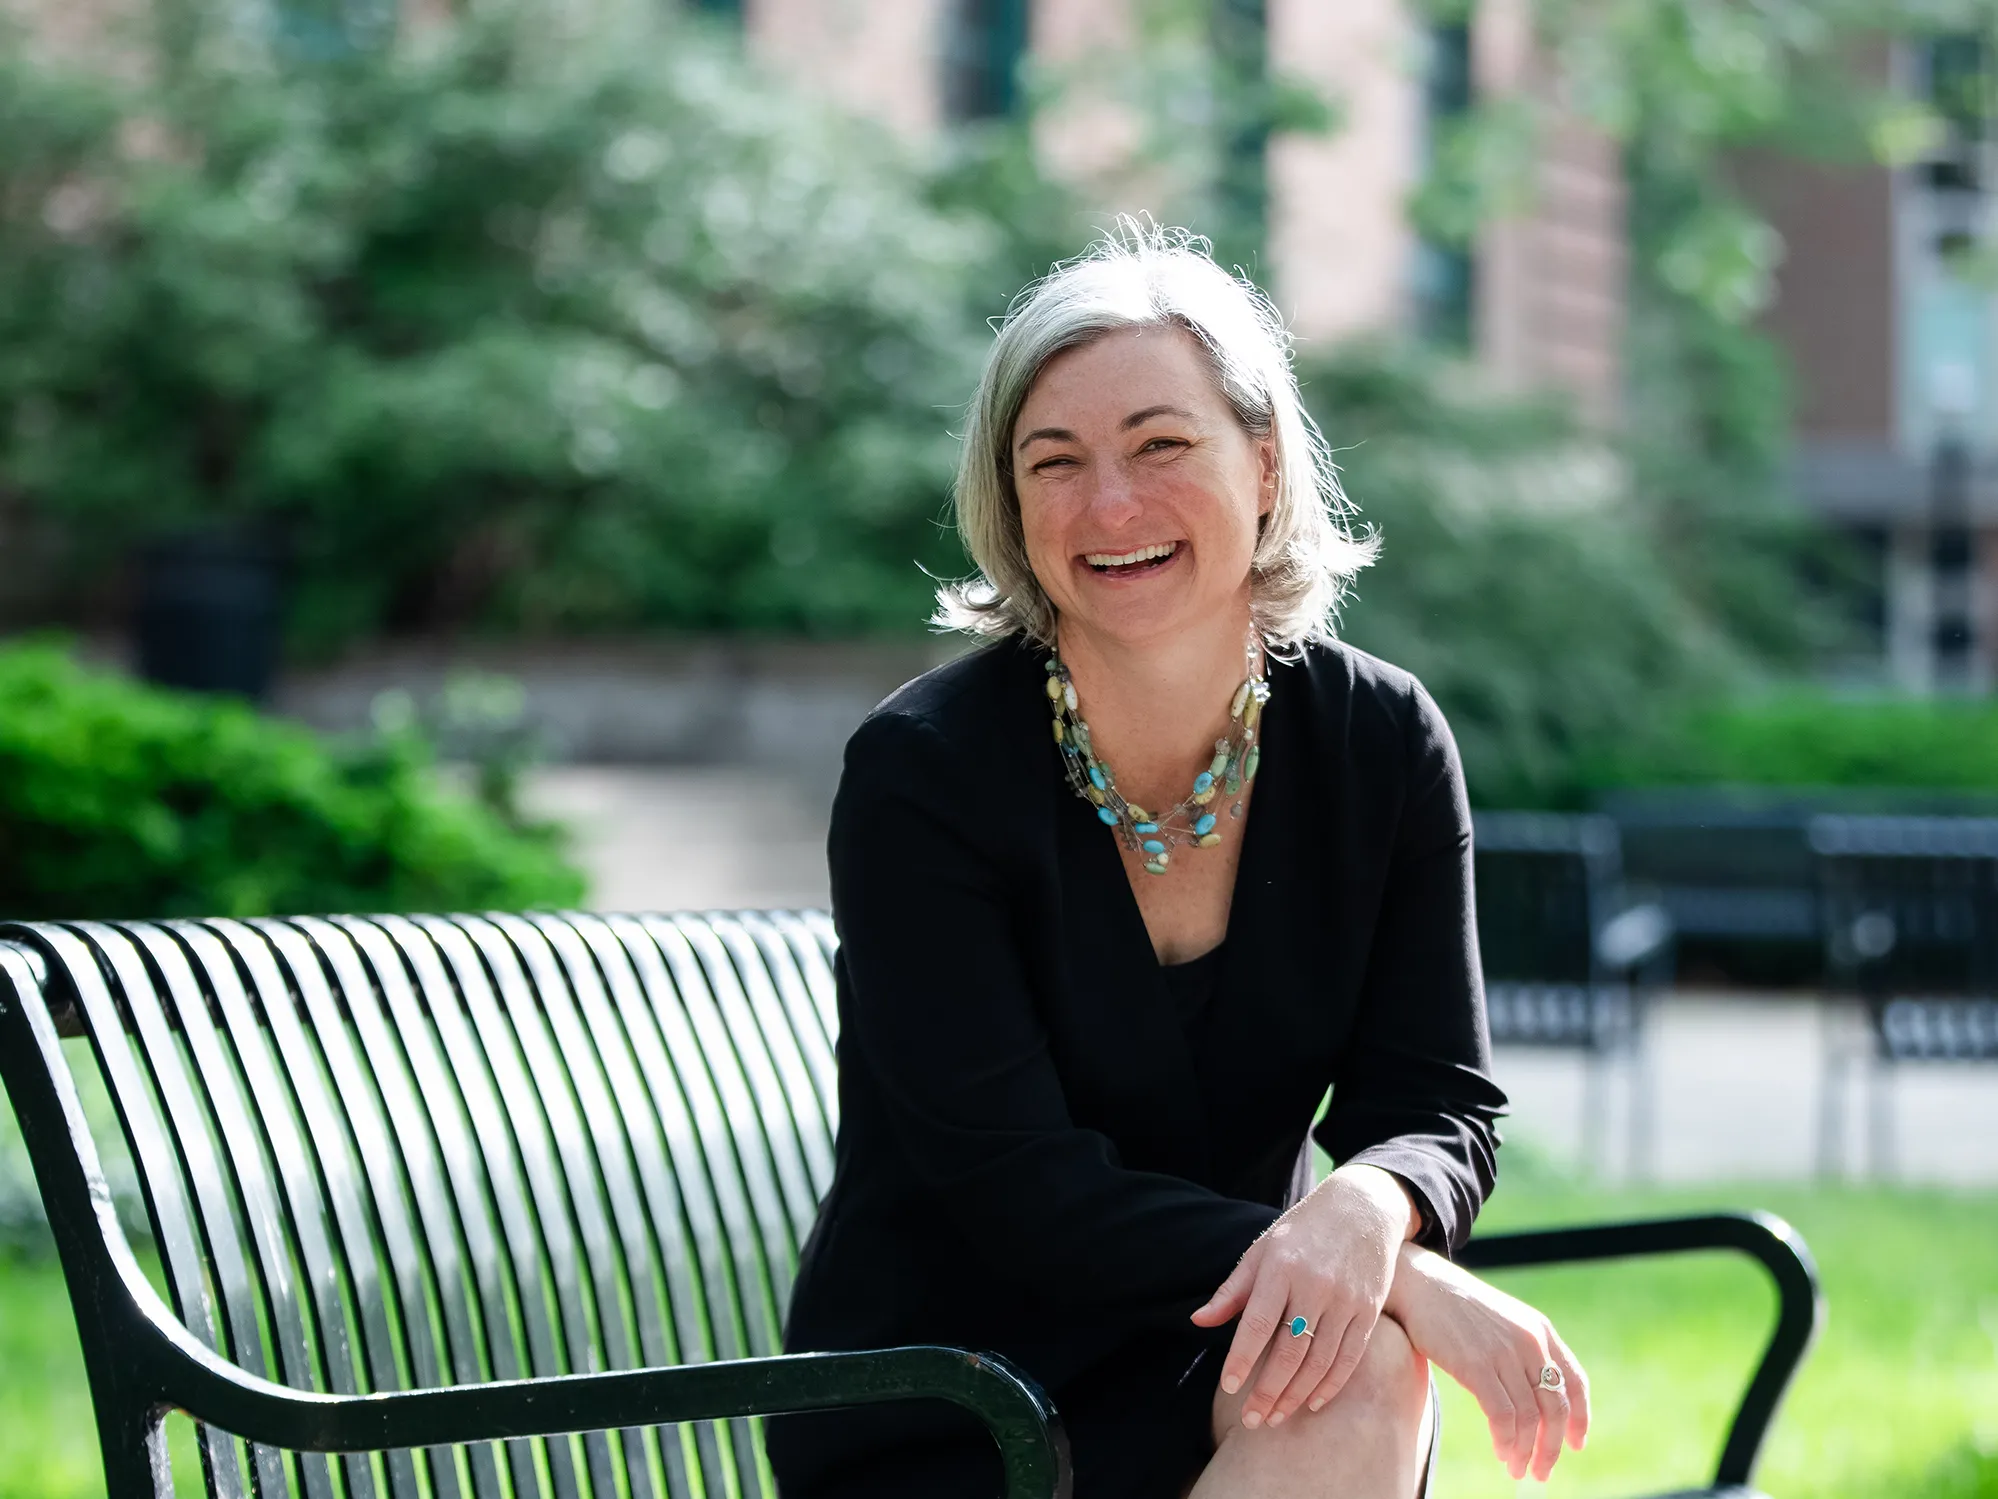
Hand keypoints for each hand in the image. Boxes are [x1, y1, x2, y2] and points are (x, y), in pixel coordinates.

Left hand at [1189, 1164, 1415, 1429]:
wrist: (1363, 1208)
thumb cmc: (1302, 1231)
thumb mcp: (1262, 1250)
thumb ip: (1233, 1290)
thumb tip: (1198, 1321)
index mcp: (1281, 1267)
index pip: (1258, 1323)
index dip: (1242, 1358)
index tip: (1228, 1387)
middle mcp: (1315, 1285)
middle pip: (1290, 1350)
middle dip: (1268, 1391)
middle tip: (1251, 1420)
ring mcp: (1345, 1299)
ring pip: (1320, 1360)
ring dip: (1296, 1395)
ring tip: (1275, 1418)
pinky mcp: (1369, 1310)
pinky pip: (1350, 1357)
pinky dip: (1331, 1385)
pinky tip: (1311, 1403)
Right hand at [1384, 1242, 1590, 1480]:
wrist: (1419, 1284)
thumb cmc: (1456, 1308)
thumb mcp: (1502, 1321)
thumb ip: (1523, 1350)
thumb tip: (1536, 1398)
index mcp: (1540, 1330)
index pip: (1575, 1382)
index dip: (1580, 1419)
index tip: (1575, 1445)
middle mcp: (1529, 1341)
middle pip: (1556, 1408)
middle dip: (1552, 1447)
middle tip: (1541, 1471)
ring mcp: (1503, 1352)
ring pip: (1530, 1418)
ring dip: (1526, 1452)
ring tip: (1517, 1469)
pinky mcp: (1476, 1365)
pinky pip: (1503, 1416)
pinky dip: (1506, 1441)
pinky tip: (1501, 1451)